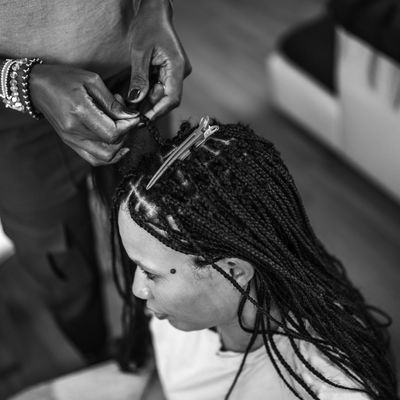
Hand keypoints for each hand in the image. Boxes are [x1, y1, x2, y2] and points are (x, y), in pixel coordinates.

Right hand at [29, 64, 139, 165]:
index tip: (135, 116)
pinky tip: (118, 146)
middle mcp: (74, 130)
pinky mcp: (70, 143)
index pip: (112, 132)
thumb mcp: (91, 81)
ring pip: (104, 157)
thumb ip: (112, 102)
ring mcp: (71, 139)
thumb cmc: (64, 78)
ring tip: (121, 129)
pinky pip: (94, 159)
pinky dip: (109, 157)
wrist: (36, 86)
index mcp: (79, 111)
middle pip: (111, 144)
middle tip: (126, 118)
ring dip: (119, 146)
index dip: (128, 126)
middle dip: (126, 133)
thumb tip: (131, 116)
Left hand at [127, 0, 191, 119]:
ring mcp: (175, 73)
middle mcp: (180, 73)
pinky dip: (146, 93)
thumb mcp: (140, 52)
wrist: (154, 11)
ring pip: (161, 95)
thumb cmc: (149, 25)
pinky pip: (158, 88)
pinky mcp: (168, 73)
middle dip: (149, 107)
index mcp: (178, 67)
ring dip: (145, 101)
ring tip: (129, 104)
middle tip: (131, 113)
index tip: (144, 119)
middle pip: (166, 99)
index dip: (158, 111)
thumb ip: (139, 77)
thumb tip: (136, 99)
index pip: (172, 98)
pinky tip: (134, 94)